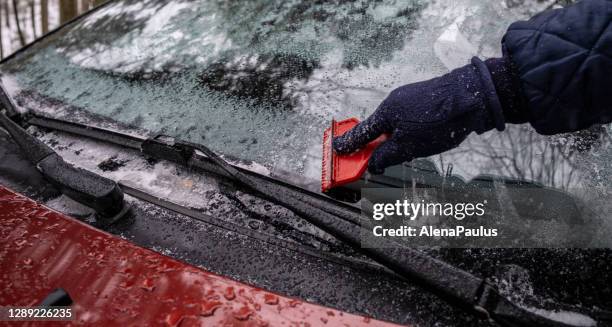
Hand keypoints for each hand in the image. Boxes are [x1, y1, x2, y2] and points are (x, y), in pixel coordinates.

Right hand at [333, 58, 503, 173]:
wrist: (472, 95)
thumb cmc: (438, 120)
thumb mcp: (409, 147)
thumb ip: (386, 157)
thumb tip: (373, 165)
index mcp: (385, 113)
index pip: (361, 133)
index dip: (349, 145)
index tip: (336, 150)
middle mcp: (394, 102)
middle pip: (378, 128)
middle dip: (375, 145)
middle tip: (372, 161)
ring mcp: (409, 97)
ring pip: (395, 124)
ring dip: (394, 140)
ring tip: (406, 153)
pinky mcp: (424, 97)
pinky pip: (408, 118)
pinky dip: (407, 130)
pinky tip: (421, 139)